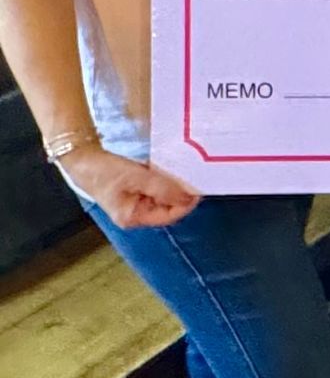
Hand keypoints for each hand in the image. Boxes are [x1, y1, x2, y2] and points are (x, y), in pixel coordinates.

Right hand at [63, 146, 198, 229]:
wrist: (82, 159)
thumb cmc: (104, 171)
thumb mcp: (136, 177)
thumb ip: (161, 188)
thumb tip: (186, 197)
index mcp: (133, 217)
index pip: (169, 216)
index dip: (186, 203)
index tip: (199, 188)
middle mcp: (136, 214)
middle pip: (168, 206)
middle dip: (181, 192)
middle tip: (194, 175)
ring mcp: (136, 202)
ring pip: (164, 195)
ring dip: (174, 184)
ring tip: (184, 170)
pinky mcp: (136, 190)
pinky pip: (157, 187)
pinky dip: (164, 178)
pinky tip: (169, 168)